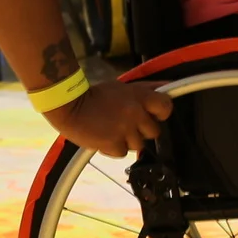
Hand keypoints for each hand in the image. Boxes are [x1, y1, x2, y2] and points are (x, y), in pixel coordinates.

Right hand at [48, 79, 173, 158]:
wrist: (68, 105)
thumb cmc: (96, 95)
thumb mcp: (123, 87)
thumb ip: (147, 89)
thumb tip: (169, 85)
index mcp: (140, 96)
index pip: (166, 107)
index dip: (160, 114)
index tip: (152, 115)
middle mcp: (136, 113)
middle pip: (154, 132)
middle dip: (142, 130)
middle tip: (127, 124)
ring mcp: (125, 130)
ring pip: (139, 145)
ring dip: (128, 140)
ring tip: (113, 130)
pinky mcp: (113, 144)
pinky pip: (122, 153)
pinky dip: (114, 148)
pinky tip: (104, 137)